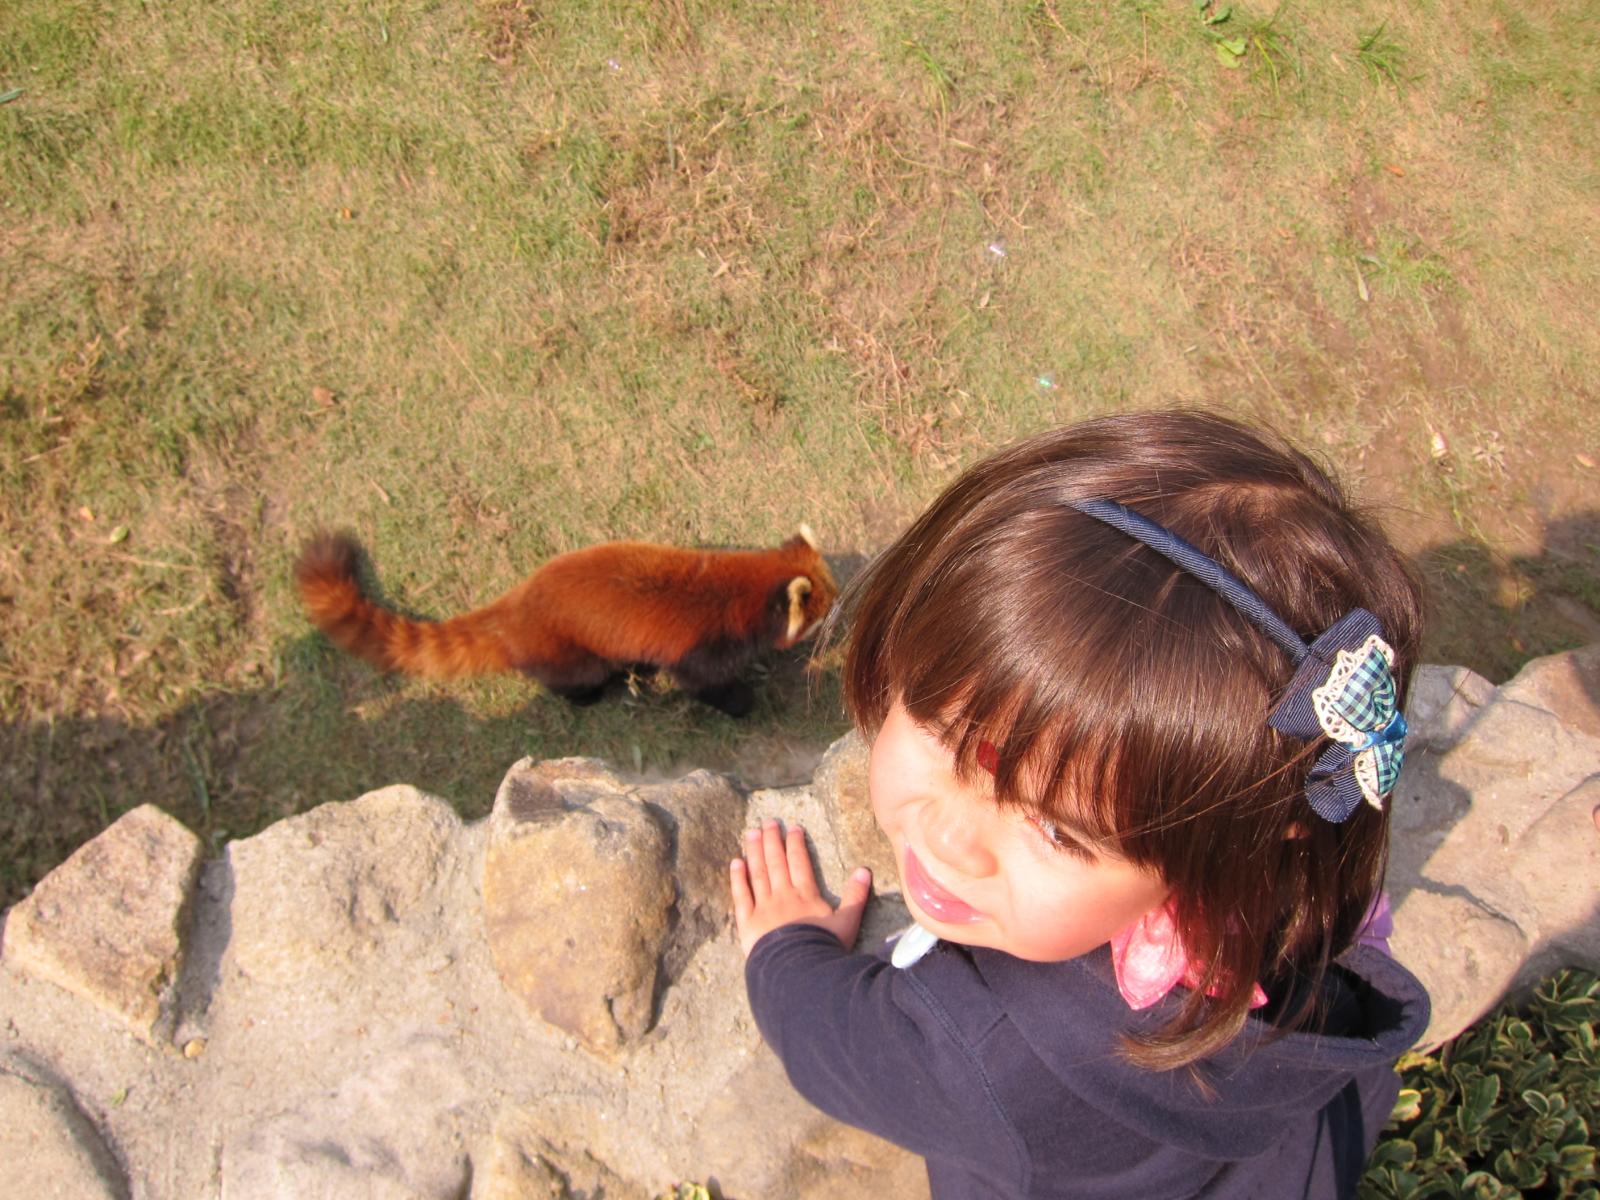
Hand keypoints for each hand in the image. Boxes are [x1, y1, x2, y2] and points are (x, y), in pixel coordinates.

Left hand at [730, 818, 871, 957]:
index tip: (793, 827)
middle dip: (772, 840)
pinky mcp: (748, 923)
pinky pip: (741, 896)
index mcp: (805, 894)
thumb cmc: (825, 948)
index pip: (799, 862)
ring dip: (754, 852)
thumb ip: (856, 896)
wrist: (799, 971)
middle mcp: (783, 895)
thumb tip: (864, 870)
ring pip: (758, 873)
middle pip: (776, 862)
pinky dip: (737, 879)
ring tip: (750, 833)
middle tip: (768, 822)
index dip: (796, 843)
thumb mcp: (848, 922)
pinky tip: (735, 863)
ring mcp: (763, 907)